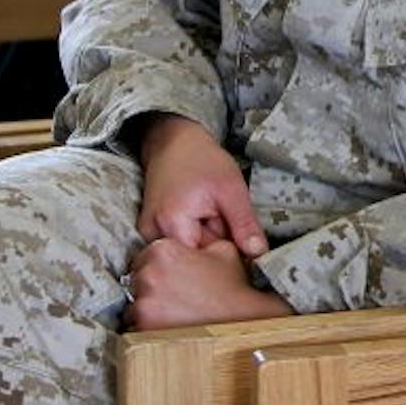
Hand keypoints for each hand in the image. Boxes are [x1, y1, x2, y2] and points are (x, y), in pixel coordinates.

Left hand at [123, 236, 291, 329]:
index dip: (160, 266)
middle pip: (137, 279)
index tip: (169, 276)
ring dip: (148, 307)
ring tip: (172, 312)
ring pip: (135, 303)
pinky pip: (136, 325)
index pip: (147, 255)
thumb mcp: (223, 250)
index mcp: (164, 250)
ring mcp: (143, 301)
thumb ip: (202, 240)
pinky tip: (169, 325)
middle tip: (172, 294)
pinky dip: (148, 326)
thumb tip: (197, 239)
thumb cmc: (230, 287)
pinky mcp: (143, 326)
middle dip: (151, 286)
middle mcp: (148, 274)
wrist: (237, 319)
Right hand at [135, 113, 267, 255]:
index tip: (235, 237)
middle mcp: (152, 234)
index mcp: (172, 223)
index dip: (224, 255)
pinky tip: (198, 215)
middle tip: (220, 217)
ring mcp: (147, 234)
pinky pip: (177, 243)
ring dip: (204, 239)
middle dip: (214, 245)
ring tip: (208, 213)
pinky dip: (192, 234)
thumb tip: (258, 255)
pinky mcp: (149, 231)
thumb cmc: (203, 159)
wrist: (174, 142)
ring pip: (186, 252)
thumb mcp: (232, 189)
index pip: (202, 262)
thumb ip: (244, 224)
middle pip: (193, 259)